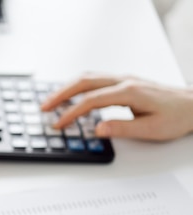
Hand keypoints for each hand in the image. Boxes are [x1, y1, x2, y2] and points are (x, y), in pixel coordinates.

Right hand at [40, 73, 192, 140]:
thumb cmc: (177, 117)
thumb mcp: (151, 129)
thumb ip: (122, 129)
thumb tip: (97, 130)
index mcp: (129, 92)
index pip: (91, 101)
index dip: (71, 113)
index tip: (58, 124)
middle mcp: (124, 81)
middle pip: (84, 82)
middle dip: (60, 94)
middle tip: (44, 107)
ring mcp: (123, 79)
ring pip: (87, 77)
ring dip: (67, 88)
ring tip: (51, 101)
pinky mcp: (123, 81)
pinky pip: (94, 79)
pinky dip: (77, 85)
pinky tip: (71, 94)